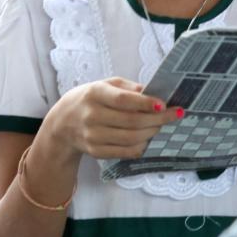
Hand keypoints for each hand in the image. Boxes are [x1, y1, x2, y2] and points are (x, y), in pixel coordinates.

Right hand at [46, 77, 172, 158]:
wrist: (63, 123)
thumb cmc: (90, 99)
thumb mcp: (106, 84)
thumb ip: (129, 88)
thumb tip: (154, 93)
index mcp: (95, 93)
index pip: (124, 100)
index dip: (146, 103)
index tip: (165, 104)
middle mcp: (92, 115)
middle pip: (132, 122)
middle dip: (158, 119)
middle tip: (173, 115)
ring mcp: (93, 136)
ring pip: (132, 139)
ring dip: (152, 133)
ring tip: (160, 125)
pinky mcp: (96, 151)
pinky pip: (125, 152)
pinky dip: (141, 146)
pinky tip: (147, 138)